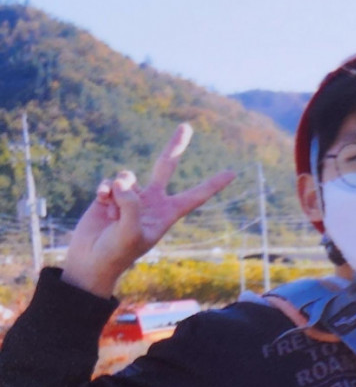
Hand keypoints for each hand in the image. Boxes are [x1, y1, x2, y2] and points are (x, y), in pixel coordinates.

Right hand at [61, 124, 234, 299]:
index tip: (232, 173)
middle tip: (186, 126)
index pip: (194, 197)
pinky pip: (109, 182)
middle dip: (175, 147)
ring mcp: (130, 197)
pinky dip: (104, 192)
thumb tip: (122, 180)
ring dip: (118, 192)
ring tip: (113, 215)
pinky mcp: (110, 194)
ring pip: (127, 177)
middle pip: (165, 167)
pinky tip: (100, 204)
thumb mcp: (129, 233)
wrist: (91, 260)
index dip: (212, 184)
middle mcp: (151, 202)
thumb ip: (130, 205)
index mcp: (166, 215)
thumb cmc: (115, 253)